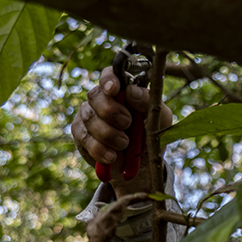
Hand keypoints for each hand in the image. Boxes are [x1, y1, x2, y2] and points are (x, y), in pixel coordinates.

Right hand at [72, 65, 172, 195]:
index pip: (109, 74)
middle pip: (95, 96)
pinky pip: (83, 138)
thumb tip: (131, 91)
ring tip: (124, 144)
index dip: (109, 79)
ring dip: (108, 133)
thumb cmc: (152, 135)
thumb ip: (149, 103)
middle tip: (127, 123)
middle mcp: (102, 100)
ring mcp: (89, 117)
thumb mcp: (160, 119)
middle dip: (110, 111)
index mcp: (122, 90)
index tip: (114, 89)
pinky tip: (112, 156)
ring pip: (89, 118)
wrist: (144, 166)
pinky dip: (99, 149)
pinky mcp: (81, 136)